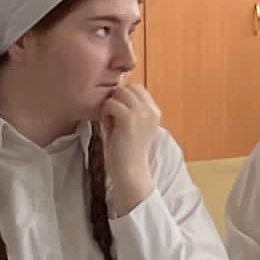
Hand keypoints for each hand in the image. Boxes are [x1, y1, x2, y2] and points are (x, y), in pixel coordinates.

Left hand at [94, 83, 163, 213]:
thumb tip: (114, 94)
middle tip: (113, 119)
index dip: (123, 97)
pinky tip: (108, 127)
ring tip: (110, 123)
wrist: (130, 172)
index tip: (119, 115)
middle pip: (128, 88)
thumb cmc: (127, 152)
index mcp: (155, 112)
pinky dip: (105, 114)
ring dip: (110, 106)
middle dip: (116, 99)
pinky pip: (110, 104)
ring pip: (119, 93)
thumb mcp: (134, 127)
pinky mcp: (129, 118)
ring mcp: (141, 113)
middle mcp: (151, 110)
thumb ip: (131, 110)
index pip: (137, 88)